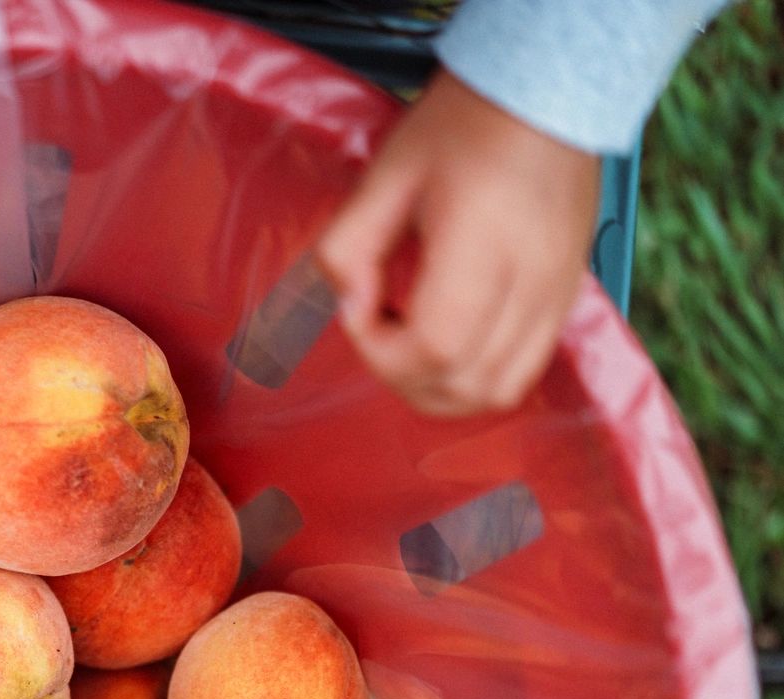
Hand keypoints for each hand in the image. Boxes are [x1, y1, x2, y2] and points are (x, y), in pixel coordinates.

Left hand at [316, 71, 600, 415]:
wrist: (548, 93)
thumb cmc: (462, 127)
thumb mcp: (385, 175)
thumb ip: (347, 247)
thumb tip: (346, 307)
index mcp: (485, 246)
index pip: (435, 348)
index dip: (381, 351)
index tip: (360, 311)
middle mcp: (533, 281)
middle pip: (465, 384)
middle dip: (403, 375)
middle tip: (379, 327)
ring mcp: (559, 295)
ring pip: (499, 390)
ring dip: (441, 386)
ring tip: (412, 338)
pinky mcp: (568, 297)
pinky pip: (525, 369)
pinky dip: (478, 374)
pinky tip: (451, 336)